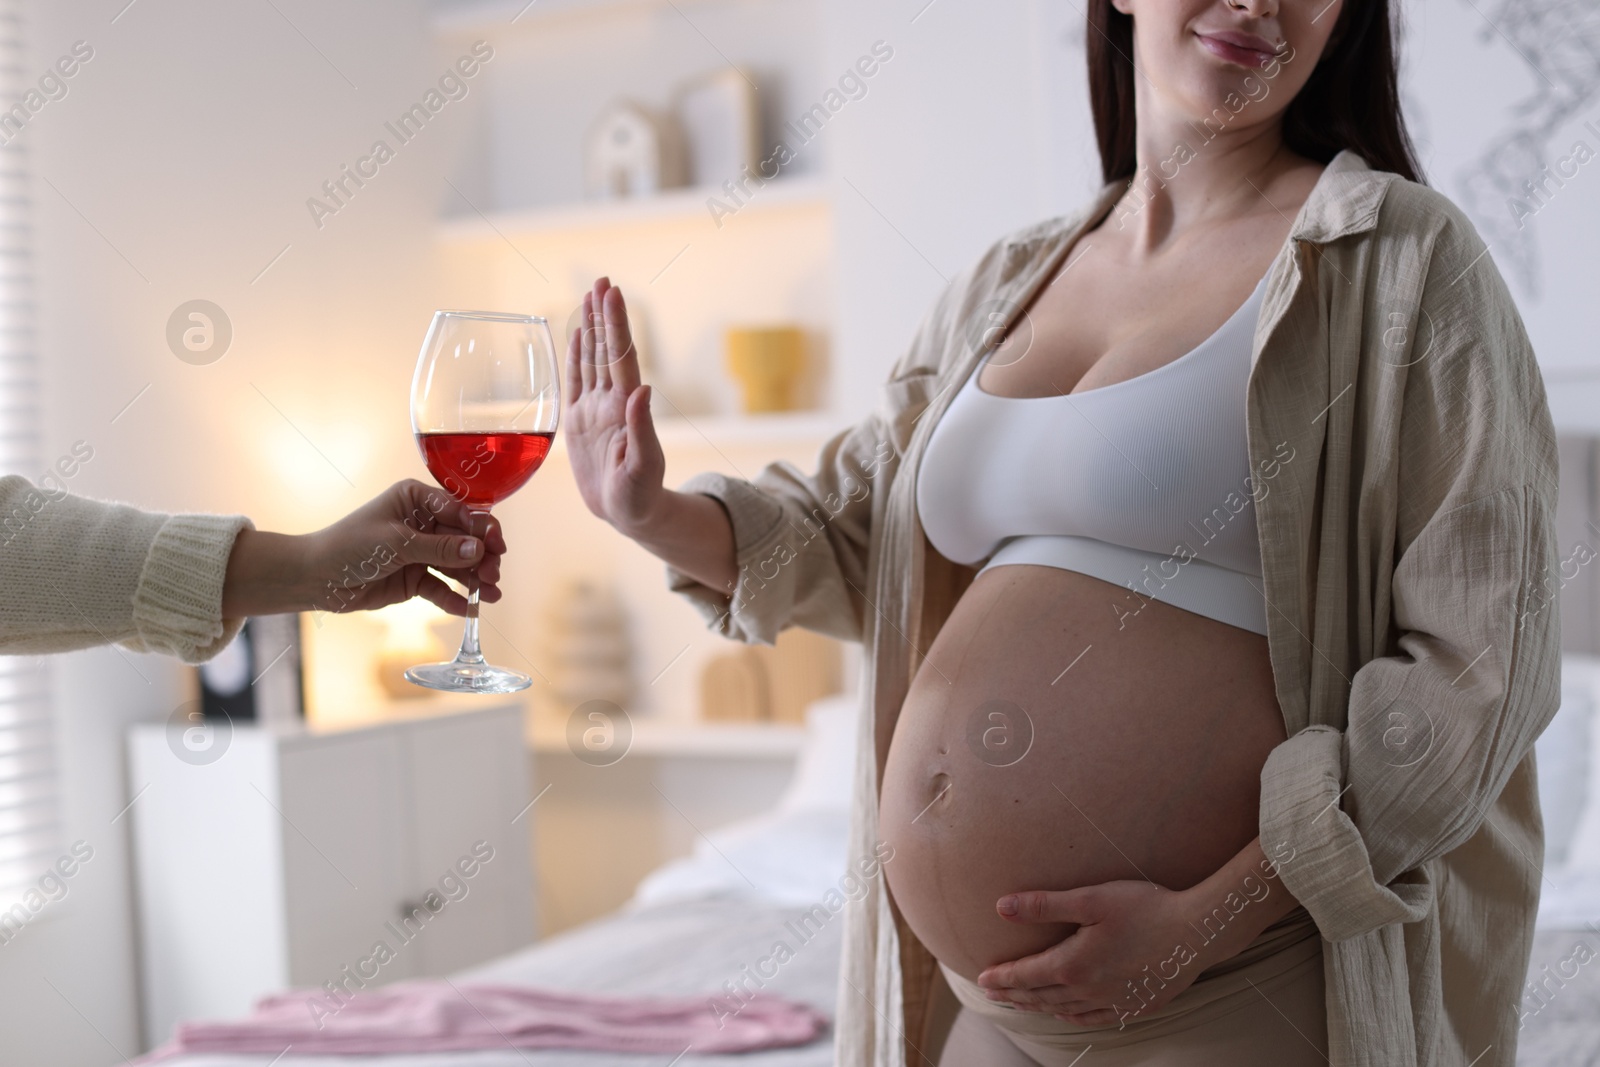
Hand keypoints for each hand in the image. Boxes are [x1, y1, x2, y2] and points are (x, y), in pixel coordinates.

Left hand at [222, 479, 506, 617]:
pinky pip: (442, 588)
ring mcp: (420, 552)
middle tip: (493, 575)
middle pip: (465, 539)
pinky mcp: (415, 579)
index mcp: (416, 499)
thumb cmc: (349, 546)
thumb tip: (479, 549)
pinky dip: (456, 598)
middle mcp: (423, 523)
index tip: (497, 545)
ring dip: (475, 579)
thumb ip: (440, 548)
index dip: (482, 528)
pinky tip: (471, 609)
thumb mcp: (397, 543)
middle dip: (482, 557)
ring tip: (492, 595)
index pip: (460, 511)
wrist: (315, 578)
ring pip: (458, 565)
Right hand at [564, 276, 666, 534]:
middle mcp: (611, 401)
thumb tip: (641, 390)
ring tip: (590, 295)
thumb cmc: (640, 494)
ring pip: (592, 359)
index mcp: (626, 407)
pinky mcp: (579, 422)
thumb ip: (642, 429)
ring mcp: (595, 410)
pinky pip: (575, 382)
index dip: (616, 324)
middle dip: (604, 314)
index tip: (613, 292)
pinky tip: (575, 334)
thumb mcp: (643, 465)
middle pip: (607, 348)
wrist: (628, 514)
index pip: (620, 356)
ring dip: (591, 327)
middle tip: (602, 280)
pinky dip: (575, 356)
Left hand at [974, 880, 1214, 1026]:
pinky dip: (1072, 1016)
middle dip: (1013, 994)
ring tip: (1020, 1003)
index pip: (1026, 975)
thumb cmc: (1146, 908)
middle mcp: (1088, 990)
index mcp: (1073, 964)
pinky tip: (1067, 1014)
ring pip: (1064, 1009)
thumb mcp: (1091, 899)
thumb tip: (1002, 907)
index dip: (1002, 977)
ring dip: (1038, 1006)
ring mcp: (1112, 1002)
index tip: (982, 980)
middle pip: (1041, 996)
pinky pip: (1094, 1018)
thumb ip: (1044, 905)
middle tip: (992, 993)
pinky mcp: (1134, 1006)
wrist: (1197, 932)